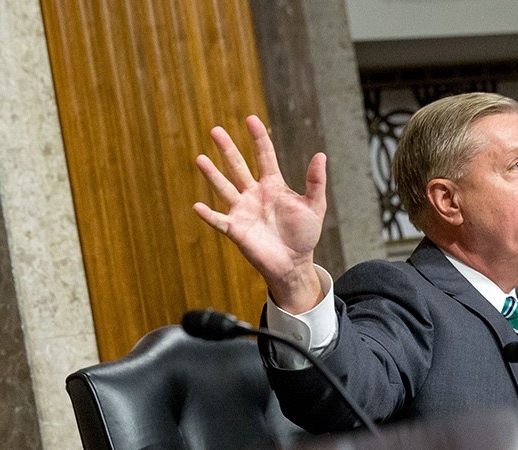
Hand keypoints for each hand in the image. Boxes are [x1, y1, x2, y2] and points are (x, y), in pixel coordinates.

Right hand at [193, 115, 326, 313]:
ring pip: (224, 188)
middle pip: (237, 166)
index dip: (258, 138)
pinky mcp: (236, 230)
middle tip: (215, 130)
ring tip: (200, 159)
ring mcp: (243, 211)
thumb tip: (320, 155)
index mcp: (273, 185)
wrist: (294, 263)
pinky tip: (197, 206)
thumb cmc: (304, 235)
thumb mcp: (314, 206)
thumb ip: (315, 182)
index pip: (264, 155)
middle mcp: (254, 194)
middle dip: (227, 148)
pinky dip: (208, 215)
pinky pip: (219, 220)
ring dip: (212, 174)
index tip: (250, 119)